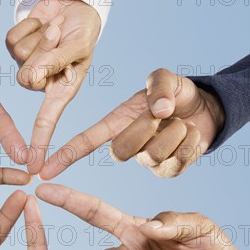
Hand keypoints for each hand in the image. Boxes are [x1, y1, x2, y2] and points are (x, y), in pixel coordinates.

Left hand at [6, 0, 101, 173]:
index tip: (34, 166)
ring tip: (55, 29)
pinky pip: (12, 40)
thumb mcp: (78, 47)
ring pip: (19, 58)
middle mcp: (42, 83)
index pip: (47, 119)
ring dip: (40, 36)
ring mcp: (26, 66)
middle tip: (59, 37)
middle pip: (26, 80)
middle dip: (44, 54)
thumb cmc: (84, 30)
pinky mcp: (14, 48)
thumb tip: (30, 77)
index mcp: (61, 90)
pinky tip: (41, 23)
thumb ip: (56, 62)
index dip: (40, 143)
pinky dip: (29, 26)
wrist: (73, 4)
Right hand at [39, 68, 224, 179]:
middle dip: (143, 130)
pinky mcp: (168, 170)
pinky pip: (174, 165)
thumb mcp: (166, 79)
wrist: (206, 108)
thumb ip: (160, 86)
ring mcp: (147, 160)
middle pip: (119, 151)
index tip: (43, 170)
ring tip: (182, 122)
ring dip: (173, 134)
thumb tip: (159, 109)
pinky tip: (192, 134)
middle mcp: (128, 143)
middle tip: (163, 114)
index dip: (66, 155)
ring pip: (151, 157)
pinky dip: (188, 145)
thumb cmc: (177, 93)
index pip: (86, 140)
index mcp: (118, 122)